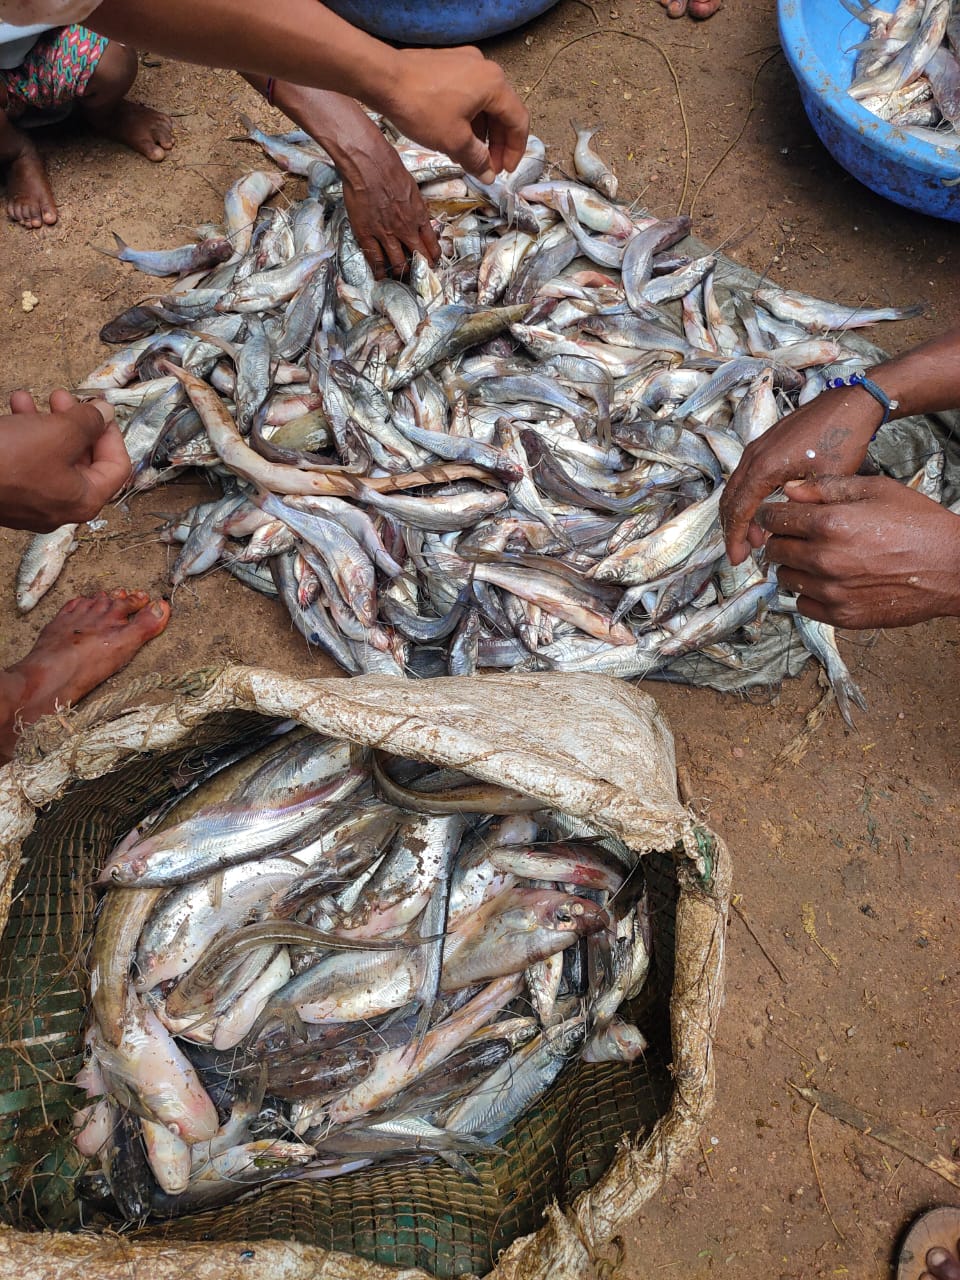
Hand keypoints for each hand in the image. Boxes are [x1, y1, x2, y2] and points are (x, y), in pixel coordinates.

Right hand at [0, 389, 130, 531]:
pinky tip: (13, 406)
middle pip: (83, 460)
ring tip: (30, 398)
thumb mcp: (59, 433)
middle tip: (64, 397)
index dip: (112, 434)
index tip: (99, 409)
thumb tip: (105, 414)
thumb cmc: (7, 461)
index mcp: (83, 500)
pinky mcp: (7, 490)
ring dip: (44, 421)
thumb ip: (89, 422)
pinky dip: (23, 432)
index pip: (116, 468)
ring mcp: (31, 501)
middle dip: (74, 422)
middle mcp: (60, 506)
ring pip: (50, 455)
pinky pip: (24, 459)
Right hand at [341, 140, 439, 278]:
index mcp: (419, 216)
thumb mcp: (412, 187)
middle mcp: (405, 229)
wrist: (367, 163)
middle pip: (417, 258)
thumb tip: (418, 216)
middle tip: (418, 275)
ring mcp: (385, 234)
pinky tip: (380, 276)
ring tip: (400, 277)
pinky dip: (378, 270)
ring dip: (400, 273)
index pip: (431, 245)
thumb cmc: (390, 167)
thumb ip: (416, 206)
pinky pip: (374, 258)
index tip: (432, 263)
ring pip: (397, 263)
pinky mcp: (366, 234)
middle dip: (420, 269)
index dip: (433, 257)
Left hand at [379, 46, 527, 181]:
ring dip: (481, 133)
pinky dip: (468, 117)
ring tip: (470, 157)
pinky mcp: (448, 64)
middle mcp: (485, 68)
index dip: (516, 150)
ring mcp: (465, 62)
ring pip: (484, 104)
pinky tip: (456, 136)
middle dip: (497, 143)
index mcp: (494, 84)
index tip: (506, 170)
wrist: (383, 78)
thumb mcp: (454, 141)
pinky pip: (467, 94)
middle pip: (502, 111)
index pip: (518, 120)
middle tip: (489, 168)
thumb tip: (488, 175)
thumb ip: (478, 160)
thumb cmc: (421, 107)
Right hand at [720, 385, 883, 565]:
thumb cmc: (842, 438)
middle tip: (741, 554)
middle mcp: (754, 456)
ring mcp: (757, 448)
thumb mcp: (825, 480)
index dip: (735, 537)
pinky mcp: (765, 444)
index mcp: (765, 467)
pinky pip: (745, 477)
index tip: (737, 558)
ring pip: (735, 488)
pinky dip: (747, 499)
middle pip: (729, 501)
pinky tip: (764, 511)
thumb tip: (778, 526)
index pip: (738, 510)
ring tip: (755, 537)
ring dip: (740, 515)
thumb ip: (800, 505)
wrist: (850, 403)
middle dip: (732, 530)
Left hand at [757, 474, 959, 628]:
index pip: (774, 519)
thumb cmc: (919, 524)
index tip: (776, 515)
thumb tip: (789, 490)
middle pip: (775, 549)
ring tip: (817, 558)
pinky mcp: (842, 615)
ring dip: (794, 567)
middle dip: (781, 539)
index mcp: (829, 524)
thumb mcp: (876, 490)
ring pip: (786, 578)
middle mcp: (824, 559)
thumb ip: (827, 488)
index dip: (772, 514)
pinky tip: (829, 580)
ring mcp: (832, 591)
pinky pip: (804, 605)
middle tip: (798, 536)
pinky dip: (810, 593)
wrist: (953, 566)